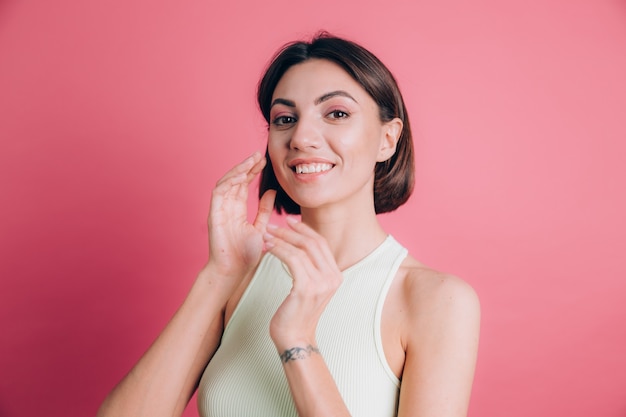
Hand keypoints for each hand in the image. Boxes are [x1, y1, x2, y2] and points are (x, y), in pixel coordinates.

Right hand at [206, 152, 275, 289]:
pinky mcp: (214, 214)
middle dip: (246, 166)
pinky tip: (241, 174)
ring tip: (251, 160)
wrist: (234, 271)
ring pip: (226, 182)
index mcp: (236, 210)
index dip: (252, 172)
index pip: (243, 185)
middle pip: (235, 180)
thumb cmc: (245, 255)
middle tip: (259, 155)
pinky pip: (219, 192)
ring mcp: (219, 210)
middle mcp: (226, 207)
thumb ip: (265, 210)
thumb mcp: (261, 227)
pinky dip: (229, 181)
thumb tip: (272, 192)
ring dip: (238, 170)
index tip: (264, 162)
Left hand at [263, 217, 342, 350]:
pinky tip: (268, 247)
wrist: (295, 338)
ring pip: (301, 249)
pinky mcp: (306, 288)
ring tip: (266, 235)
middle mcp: (332, 277)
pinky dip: (279, 250)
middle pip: (313, 243)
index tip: (289, 221)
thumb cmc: (296, 312)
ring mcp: (321, 283)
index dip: (305, 229)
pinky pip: (292, 260)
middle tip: (273, 226)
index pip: (321, 243)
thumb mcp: (309, 287)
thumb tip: (297, 244)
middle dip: (291, 231)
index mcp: (336, 275)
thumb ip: (310, 268)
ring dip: (281, 239)